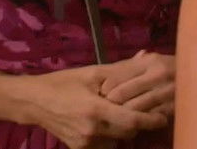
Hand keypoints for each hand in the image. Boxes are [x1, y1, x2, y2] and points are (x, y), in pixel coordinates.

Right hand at [21, 63, 167, 148]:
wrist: (33, 102)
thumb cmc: (63, 83)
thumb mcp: (92, 73)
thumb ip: (121, 70)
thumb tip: (146, 57)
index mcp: (95, 110)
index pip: (132, 121)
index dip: (151, 120)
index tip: (163, 116)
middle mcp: (91, 131)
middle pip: (128, 133)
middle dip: (138, 123)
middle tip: (145, 111)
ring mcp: (84, 143)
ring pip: (118, 141)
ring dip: (124, 131)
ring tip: (122, 115)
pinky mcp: (79, 148)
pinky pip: (105, 145)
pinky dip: (111, 136)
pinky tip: (107, 122)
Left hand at [99, 50, 175, 117]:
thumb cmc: (175, 69)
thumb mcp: (156, 62)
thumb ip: (133, 66)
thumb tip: (105, 78)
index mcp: (151, 61)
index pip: (116, 76)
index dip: (104, 89)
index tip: (101, 96)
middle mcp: (159, 74)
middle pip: (120, 94)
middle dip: (109, 104)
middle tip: (105, 110)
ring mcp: (167, 92)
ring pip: (132, 109)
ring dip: (121, 116)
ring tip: (115, 118)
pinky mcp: (173, 108)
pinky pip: (147, 119)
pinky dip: (138, 122)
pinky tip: (134, 123)